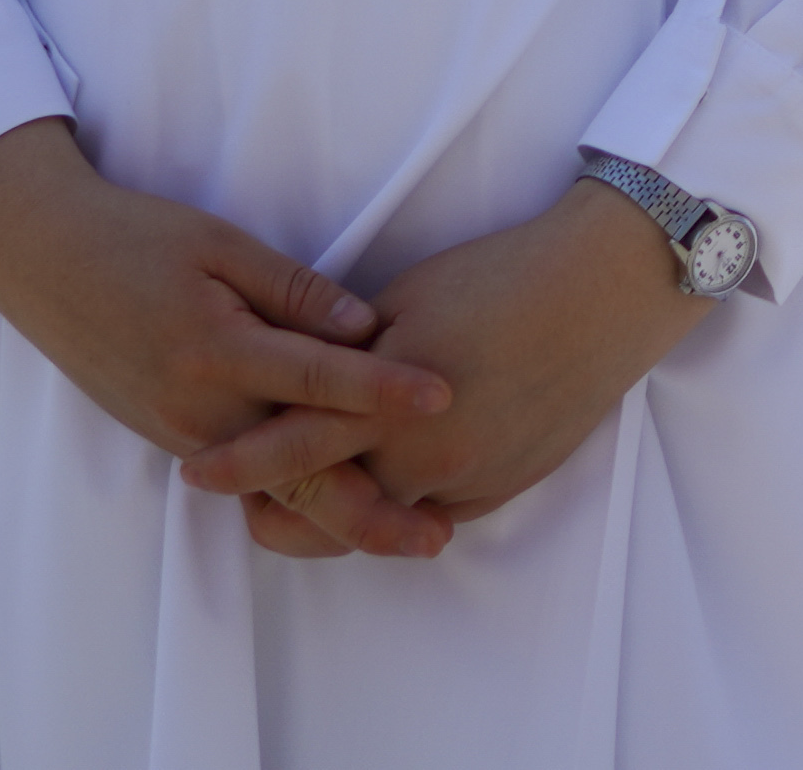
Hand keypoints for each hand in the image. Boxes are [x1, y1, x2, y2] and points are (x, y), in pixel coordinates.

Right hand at [0, 119, 458, 558]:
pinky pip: (244, 480)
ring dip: (336, 515)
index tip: (444, 399)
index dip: (385, 391)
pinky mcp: (172, 438)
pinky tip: (339, 506)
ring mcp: (182, 434)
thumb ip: (295, 291)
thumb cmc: (136, 236)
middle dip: (369, 512)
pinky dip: (294, 497)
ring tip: (406, 533)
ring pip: (272, 490)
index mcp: (215, 352)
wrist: (42, 260)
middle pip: (298, 475)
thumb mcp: (221, 244)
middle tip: (439, 537)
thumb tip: (367, 327)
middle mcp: (199, 410)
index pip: (318, 380)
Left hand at [182, 182, 708, 547]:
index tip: (197, 473)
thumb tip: (307, 377)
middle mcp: (426, 459)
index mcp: (388, 404)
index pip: (292, 450)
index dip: (240, 465)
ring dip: (343, 515)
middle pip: (331, 513)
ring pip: (384, 523)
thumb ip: (350, 353)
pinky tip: (388, 483)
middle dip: (281, 514)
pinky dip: (403, 506)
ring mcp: (472, 480)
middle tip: (247, 505)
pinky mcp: (509, 486)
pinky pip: (437, 514)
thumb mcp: (407, 303)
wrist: (604, 288)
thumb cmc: (503, 278)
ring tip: (312, 496)